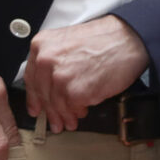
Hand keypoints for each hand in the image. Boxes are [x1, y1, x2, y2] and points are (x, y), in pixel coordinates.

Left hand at [22, 15, 149, 132]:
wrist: (128, 40)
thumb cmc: (106, 38)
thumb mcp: (70, 41)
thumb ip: (56, 59)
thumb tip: (50, 84)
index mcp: (43, 44)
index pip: (31, 77)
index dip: (34, 96)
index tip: (36, 107)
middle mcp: (46, 60)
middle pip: (43, 94)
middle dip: (50, 111)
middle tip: (54, 121)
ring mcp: (60, 77)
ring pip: (56, 105)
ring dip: (63, 116)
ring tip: (70, 121)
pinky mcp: (75, 91)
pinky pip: (72, 108)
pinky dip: (77, 113)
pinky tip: (82, 112)